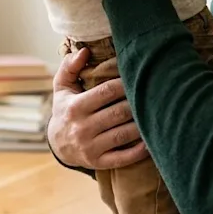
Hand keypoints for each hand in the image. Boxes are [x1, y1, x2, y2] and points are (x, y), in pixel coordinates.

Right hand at [47, 46, 148, 169]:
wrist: (57, 144)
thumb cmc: (65, 108)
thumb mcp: (61, 87)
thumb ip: (70, 66)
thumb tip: (84, 50)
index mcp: (75, 107)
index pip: (107, 91)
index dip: (126, 83)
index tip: (138, 77)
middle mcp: (82, 128)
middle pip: (119, 112)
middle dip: (137, 102)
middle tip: (153, 94)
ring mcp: (90, 147)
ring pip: (124, 134)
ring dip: (142, 124)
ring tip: (155, 113)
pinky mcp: (98, 163)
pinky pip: (123, 158)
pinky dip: (139, 151)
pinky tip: (151, 141)